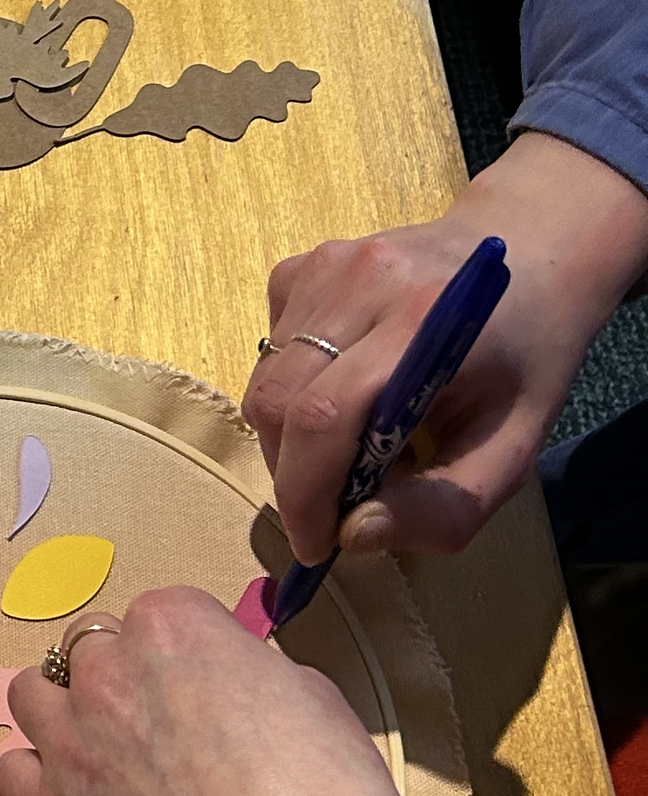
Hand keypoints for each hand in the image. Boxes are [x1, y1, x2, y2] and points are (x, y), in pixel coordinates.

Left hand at [0, 588, 453, 795]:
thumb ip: (251, 673)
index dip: (187, 656)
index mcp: (174, 627)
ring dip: (65, 716)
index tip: (206, 690)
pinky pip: (12, 772)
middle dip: (125, 681)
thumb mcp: (315, 699)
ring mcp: (70, 743)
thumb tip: (230, 683)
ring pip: (34, 697)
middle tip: (164, 733)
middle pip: (92, 652)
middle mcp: (108, 672)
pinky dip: (39, 779)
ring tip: (110, 758)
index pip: (160, 615)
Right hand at [244, 132, 647, 563]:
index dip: (304, 494)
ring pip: (264, 378)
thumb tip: (353, 534)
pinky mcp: (305, 264)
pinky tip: (340, 382)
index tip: (315, 544)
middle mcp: (361, 282)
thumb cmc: (527, 356)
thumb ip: (445, 506)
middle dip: (291, 472)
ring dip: (289, 433)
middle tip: (333, 502)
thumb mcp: (516, 447)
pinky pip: (270, 345)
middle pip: (276, 401)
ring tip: (348, 442)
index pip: (324, 419)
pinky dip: (290, 385)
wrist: (530, 250)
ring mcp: (326, 266)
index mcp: (422, 325)